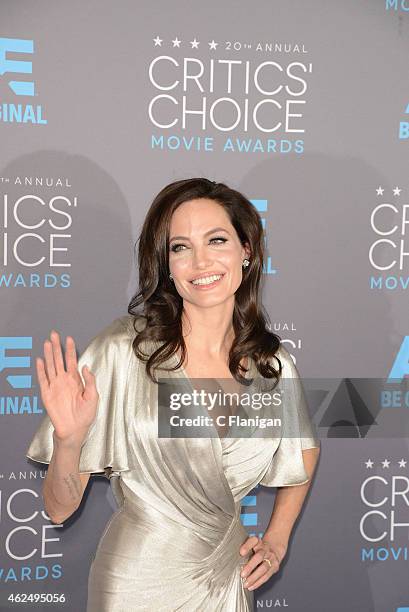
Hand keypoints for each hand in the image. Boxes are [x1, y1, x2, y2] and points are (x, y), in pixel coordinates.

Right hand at [37, 330, 98, 445]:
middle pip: (59, 360)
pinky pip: (43, 380)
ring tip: (47, 343)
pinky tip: (40, 361)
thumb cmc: (85, 416)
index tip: (69, 339)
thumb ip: (90, 381)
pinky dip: (41, 370)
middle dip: (57, 347)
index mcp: (76, 380)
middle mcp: (64, 381)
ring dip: (48, 355)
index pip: (72, 361)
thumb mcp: (93, 396)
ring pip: (50, 366)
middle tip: (54, 334)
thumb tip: (85, 366)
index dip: (70, 350)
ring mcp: (55, 386)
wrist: (74, 430)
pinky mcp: (47, 394)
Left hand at [239, 534, 287, 590]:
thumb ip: (244, 549)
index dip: (247, 546)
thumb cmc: (258, 548)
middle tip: (242, 574)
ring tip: (245, 583)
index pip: (253, 541)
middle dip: (250, 566)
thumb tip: (232, 559)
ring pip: (264, 568)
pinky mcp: (275, 567)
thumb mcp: (252, 544)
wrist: (274, 548)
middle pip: (259, 556)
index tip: (241, 552)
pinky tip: (251, 586)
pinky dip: (258, 582)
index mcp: (258, 542)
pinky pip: (266, 576)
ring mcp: (271, 558)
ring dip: (254, 577)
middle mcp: (266, 549)